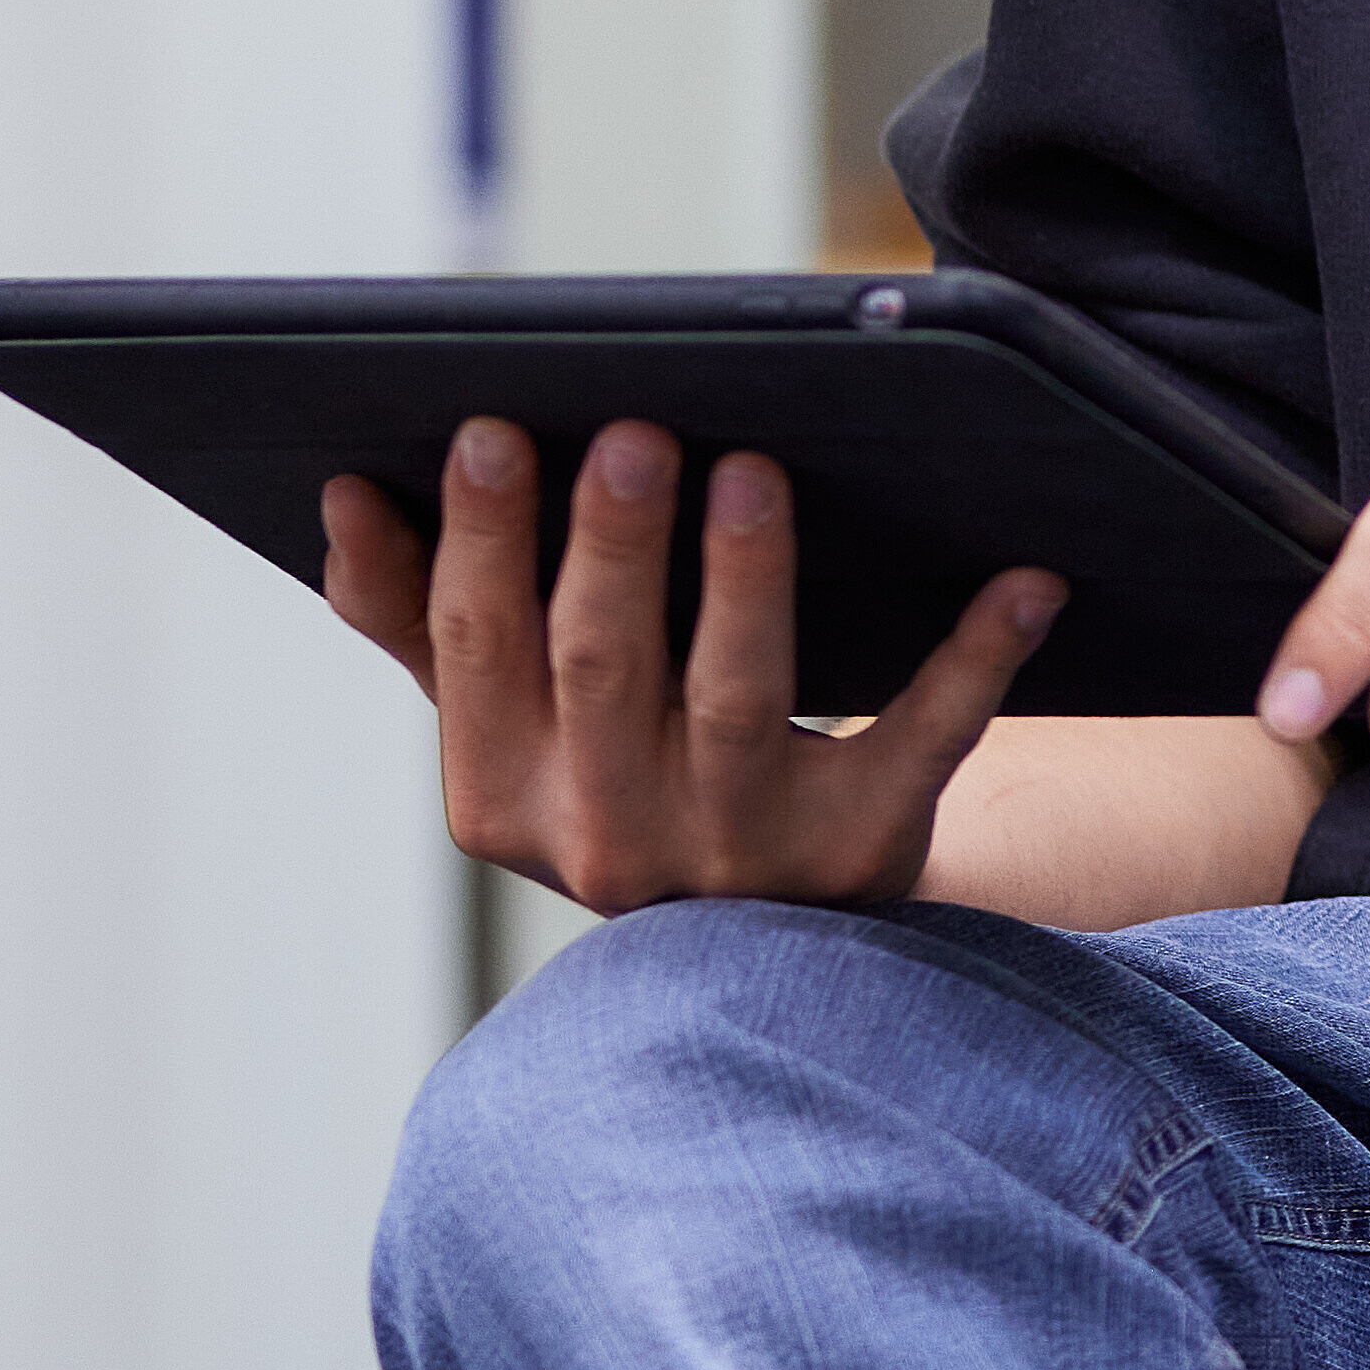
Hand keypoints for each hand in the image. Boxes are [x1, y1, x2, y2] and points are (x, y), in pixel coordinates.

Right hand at [325, 417, 1058, 914]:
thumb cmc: (626, 779)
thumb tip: (343, 495)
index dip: (479, 543)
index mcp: (501, 795)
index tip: (489, 429)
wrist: (774, 940)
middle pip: (602, 666)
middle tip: (634, 429)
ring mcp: (739, 854)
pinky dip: (977, 658)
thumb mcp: (512, 729)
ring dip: (747, 581)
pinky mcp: (863, 854)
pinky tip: (1026, 579)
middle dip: (610, 544)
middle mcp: (608, 837)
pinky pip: (923, 743)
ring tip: (754, 470)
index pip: (477, 650)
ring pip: (738, 699)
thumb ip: (420, 624)